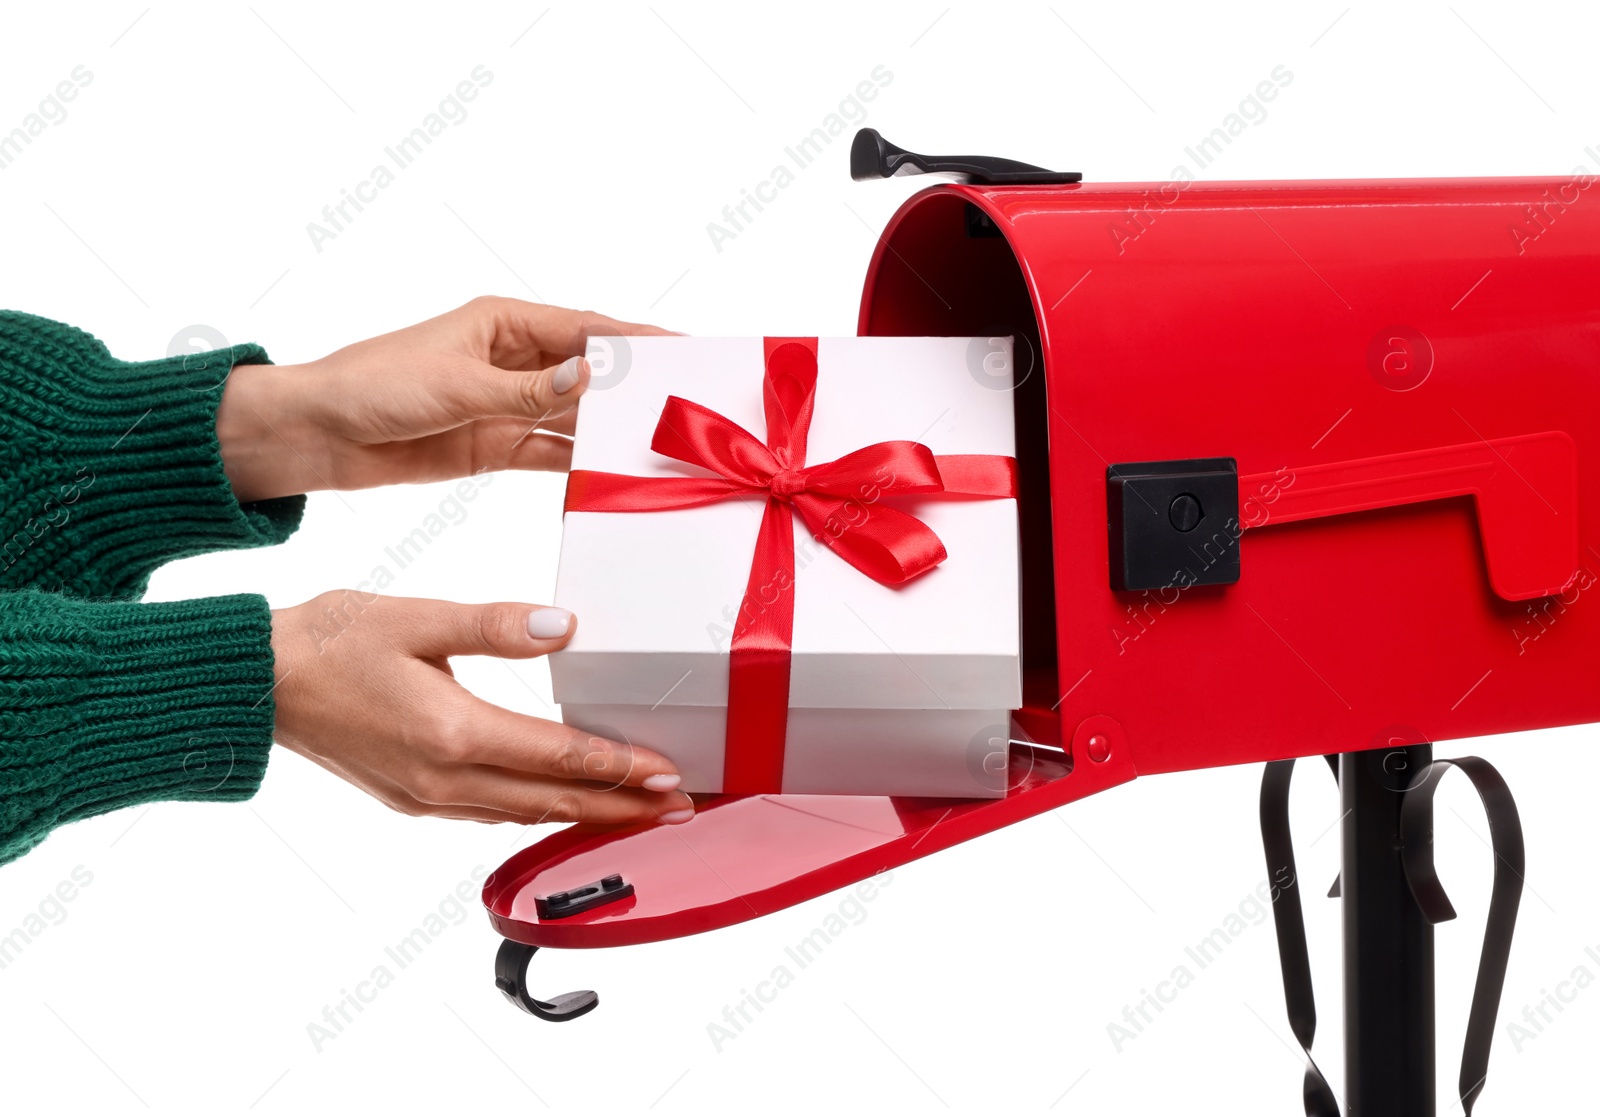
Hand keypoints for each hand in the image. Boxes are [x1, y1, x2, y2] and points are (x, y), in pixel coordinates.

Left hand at [217, 297, 672, 502]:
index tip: (687, 349)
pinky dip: (578, 468)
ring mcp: (506, 405)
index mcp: (504, 324)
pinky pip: (550, 455)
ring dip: (610, 434)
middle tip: (686, 410)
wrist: (313, 434)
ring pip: (575, 419)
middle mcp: (513, 361)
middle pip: (590, 376)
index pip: (588, 330)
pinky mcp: (494, 445)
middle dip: (635, 391)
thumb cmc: (371, 386)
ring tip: (659, 452)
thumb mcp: (454, 386)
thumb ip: (525, 390)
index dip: (639, 339)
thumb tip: (589, 378)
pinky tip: (610, 481)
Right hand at [270, 591, 693, 826]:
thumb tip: (563, 626)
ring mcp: (426, 797)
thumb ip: (495, 624)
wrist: (258, 683)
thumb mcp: (417, 617)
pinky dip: (536, 812)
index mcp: (451, 733)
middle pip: (553, 800)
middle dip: (622, 807)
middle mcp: (443, 778)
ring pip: (524, 814)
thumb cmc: (331, 641)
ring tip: (636, 811)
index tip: (669, 773)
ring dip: (584, 814)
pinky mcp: (412, 799)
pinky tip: (559, 804)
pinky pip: (490, 815)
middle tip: (680, 808)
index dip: (620, 767)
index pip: (558, 756)